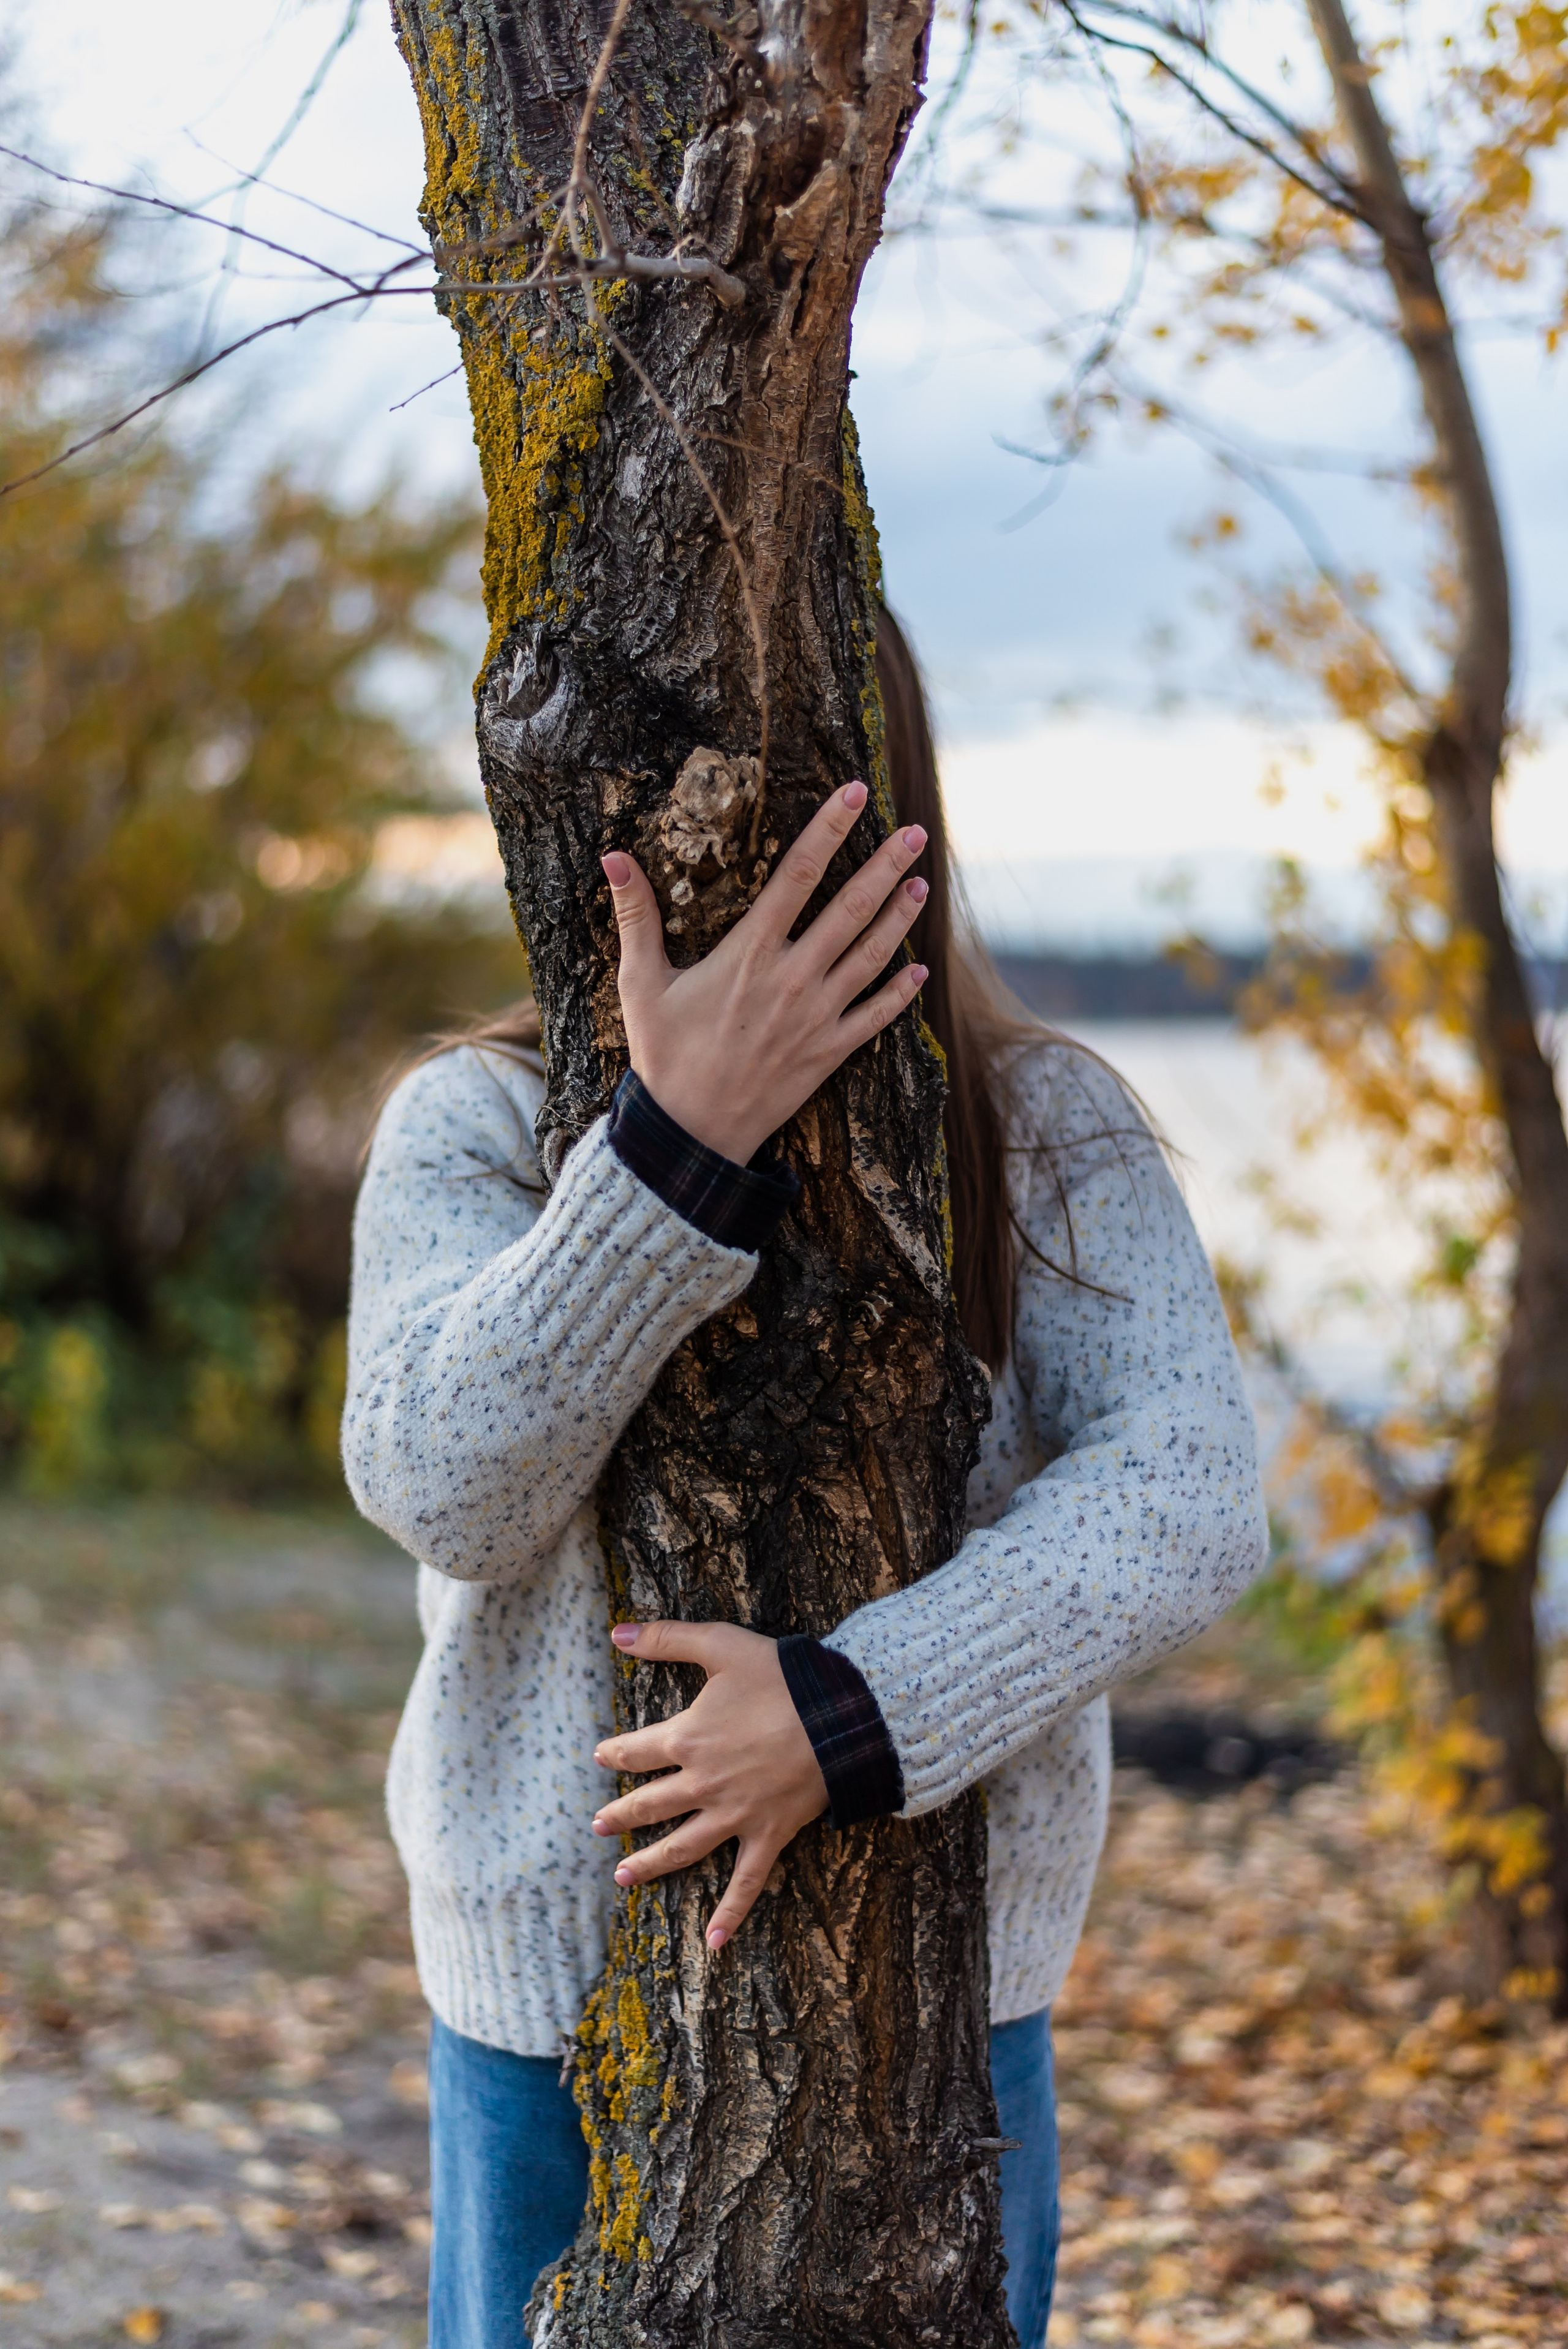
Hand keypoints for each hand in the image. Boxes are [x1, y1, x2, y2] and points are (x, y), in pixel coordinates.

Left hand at [591, 1620, 827, 1948]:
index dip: (614, 1754)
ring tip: (622, 1876)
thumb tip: (616, 1630)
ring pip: (682, 1846)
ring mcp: (735, 1815)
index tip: (601, 1758)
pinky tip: (713, 1941)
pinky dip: (730, 1913)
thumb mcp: (721, 1645)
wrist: (841, 1715)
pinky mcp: (768, 1835)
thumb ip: (666, 1638)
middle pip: (650, 1805)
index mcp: (687, 1738)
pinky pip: (747, 1882)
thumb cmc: (783, 1677)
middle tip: (597, 1826)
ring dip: (650, 1864)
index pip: (636, 1751)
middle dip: (620, 1816)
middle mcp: (703, 1784)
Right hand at [601, 780, 928, 1164]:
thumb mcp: (640, 983)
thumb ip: (636, 916)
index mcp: (749, 953)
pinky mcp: (829, 1053)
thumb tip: (612, 854)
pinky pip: (875, 1017)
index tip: (855, 795)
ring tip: (922, 883)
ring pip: (871, 956)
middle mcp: (791, 978)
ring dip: (900, 918)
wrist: (690, 1134)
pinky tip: (920, 970)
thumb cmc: (663, 1055)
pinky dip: (901, 993)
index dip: (829, 830)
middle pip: (849, 908)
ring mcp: (817, 1016)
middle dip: (884, 865)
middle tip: (914, 832)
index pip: (797, 875)